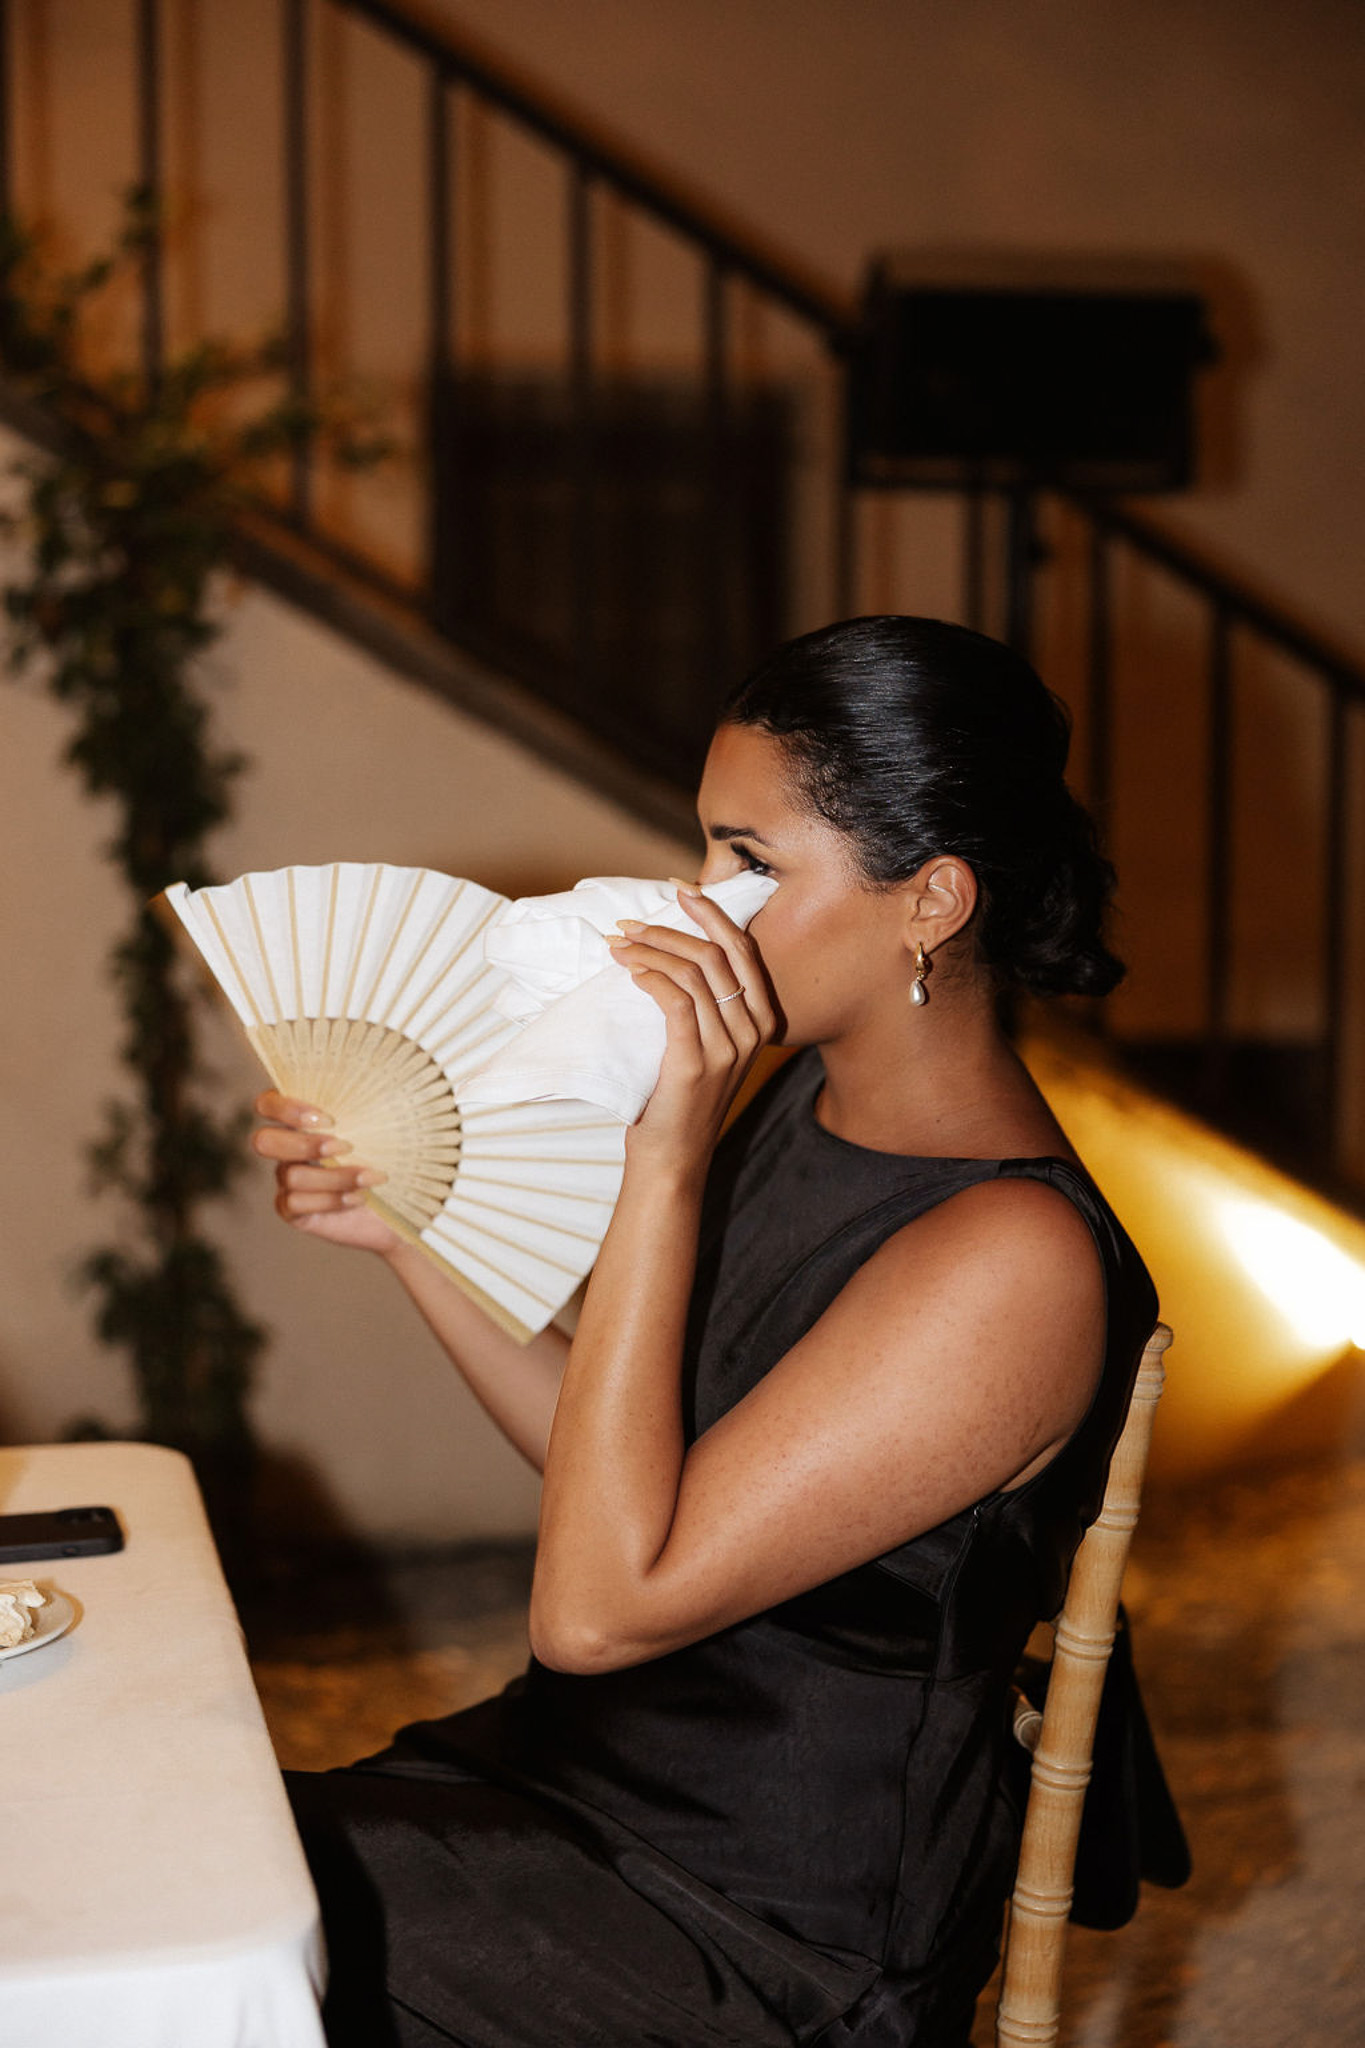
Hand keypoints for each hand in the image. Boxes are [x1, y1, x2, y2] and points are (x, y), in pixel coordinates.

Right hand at [251, 1090, 399, 1255]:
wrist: (403, 1203)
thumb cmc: (393, 1154)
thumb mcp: (385, 1123)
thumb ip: (370, 1100)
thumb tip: (382, 1068)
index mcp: (301, 1119)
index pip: (268, 1104)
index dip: (286, 1108)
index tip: (328, 1119)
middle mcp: (287, 1148)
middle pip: (264, 1141)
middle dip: (305, 1144)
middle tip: (346, 1147)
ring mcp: (287, 1179)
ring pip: (291, 1175)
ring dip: (335, 1176)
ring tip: (371, 1177)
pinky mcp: (293, 1210)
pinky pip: (295, 1203)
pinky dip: (331, 1200)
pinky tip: (358, 1198)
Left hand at [606, 888, 776, 1170]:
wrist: (673, 1156)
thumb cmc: (679, 1098)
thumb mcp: (705, 1045)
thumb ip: (704, 1005)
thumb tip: (669, 951)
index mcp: (760, 1021)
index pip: (743, 949)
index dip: (713, 913)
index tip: (682, 889)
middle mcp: (751, 1031)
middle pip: (718, 953)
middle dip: (674, 926)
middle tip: (632, 921)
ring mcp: (728, 1048)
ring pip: (694, 973)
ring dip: (651, 950)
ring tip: (618, 945)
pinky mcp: (696, 1062)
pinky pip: (676, 1001)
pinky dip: (651, 978)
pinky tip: (630, 973)